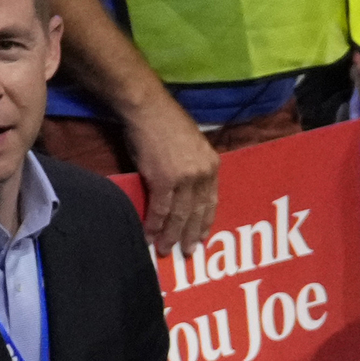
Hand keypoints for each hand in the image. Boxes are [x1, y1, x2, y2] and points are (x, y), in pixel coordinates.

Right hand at [121, 107, 222, 252]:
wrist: (147, 108)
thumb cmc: (164, 122)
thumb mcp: (190, 144)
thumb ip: (192, 165)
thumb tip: (184, 183)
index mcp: (212, 165)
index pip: (211, 201)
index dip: (205, 222)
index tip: (200, 237)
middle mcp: (202, 174)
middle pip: (197, 212)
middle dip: (190, 234)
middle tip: (186, 252)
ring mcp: (184, 178)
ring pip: (179, 214)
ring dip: (171, 235)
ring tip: (166, 249)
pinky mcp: (163, 179)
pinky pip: (160, 208)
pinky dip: (155, 223)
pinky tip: (150, 234)